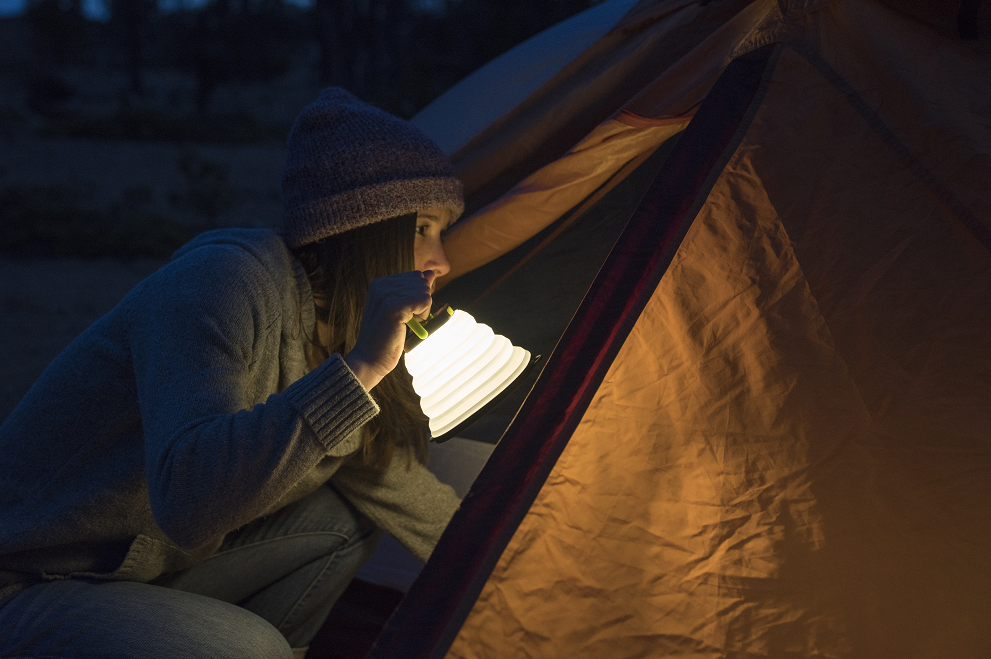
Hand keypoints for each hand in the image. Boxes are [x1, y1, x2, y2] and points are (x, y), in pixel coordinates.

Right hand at [345, 271, 430, 390]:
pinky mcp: (394, 306)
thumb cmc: (386, 337)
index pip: (416, 276)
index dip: (418, 296)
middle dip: (421, 303)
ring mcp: (386, 294)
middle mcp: (381, 285)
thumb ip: (415, 290)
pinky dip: (424, 315)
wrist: (369, 359)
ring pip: (425, 291)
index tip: (404, 313)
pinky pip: (425, 300)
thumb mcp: (402, 309)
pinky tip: (409, 325)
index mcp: (380, 283)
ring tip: (405, 324)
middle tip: (405, 321)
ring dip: (422, 311)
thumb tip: (430, 273)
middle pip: (421, 282)